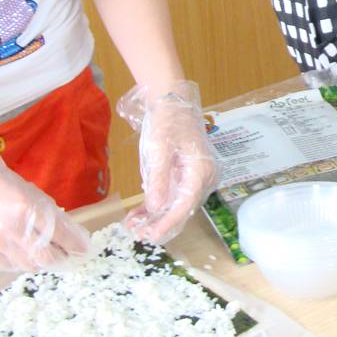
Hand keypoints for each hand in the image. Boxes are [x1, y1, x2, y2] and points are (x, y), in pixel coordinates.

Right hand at [0, 141, 90, 270]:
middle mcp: (14, 230)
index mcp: (28, 208)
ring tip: (48, 253)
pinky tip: (24, 252)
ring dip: (42, 261)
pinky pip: (10, 265)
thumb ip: (45, 211)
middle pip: (48, 258)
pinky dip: (22, 262)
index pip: (62, 235)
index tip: (84, 247)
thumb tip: (65, 230)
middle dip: (62, 257)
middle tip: (69, 254)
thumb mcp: (26, 190)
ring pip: (30, 265)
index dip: (76, 244)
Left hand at [116, 81, 219, 244]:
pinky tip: (138, 214)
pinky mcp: (186, 176)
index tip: (150, 235)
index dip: (167, 222)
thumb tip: (156, 207)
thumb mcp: (159, 148)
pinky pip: (173, 195)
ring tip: (132, 226)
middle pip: (182, 208)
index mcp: (201, 171)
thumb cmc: (167, 120)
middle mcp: (203, 178)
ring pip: (176, 205)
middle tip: (136, 234)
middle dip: (159, 223)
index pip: (185, 204)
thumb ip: (158, 179)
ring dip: (155, 216)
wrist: (173, 101)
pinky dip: (156, 205)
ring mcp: (196, 178)